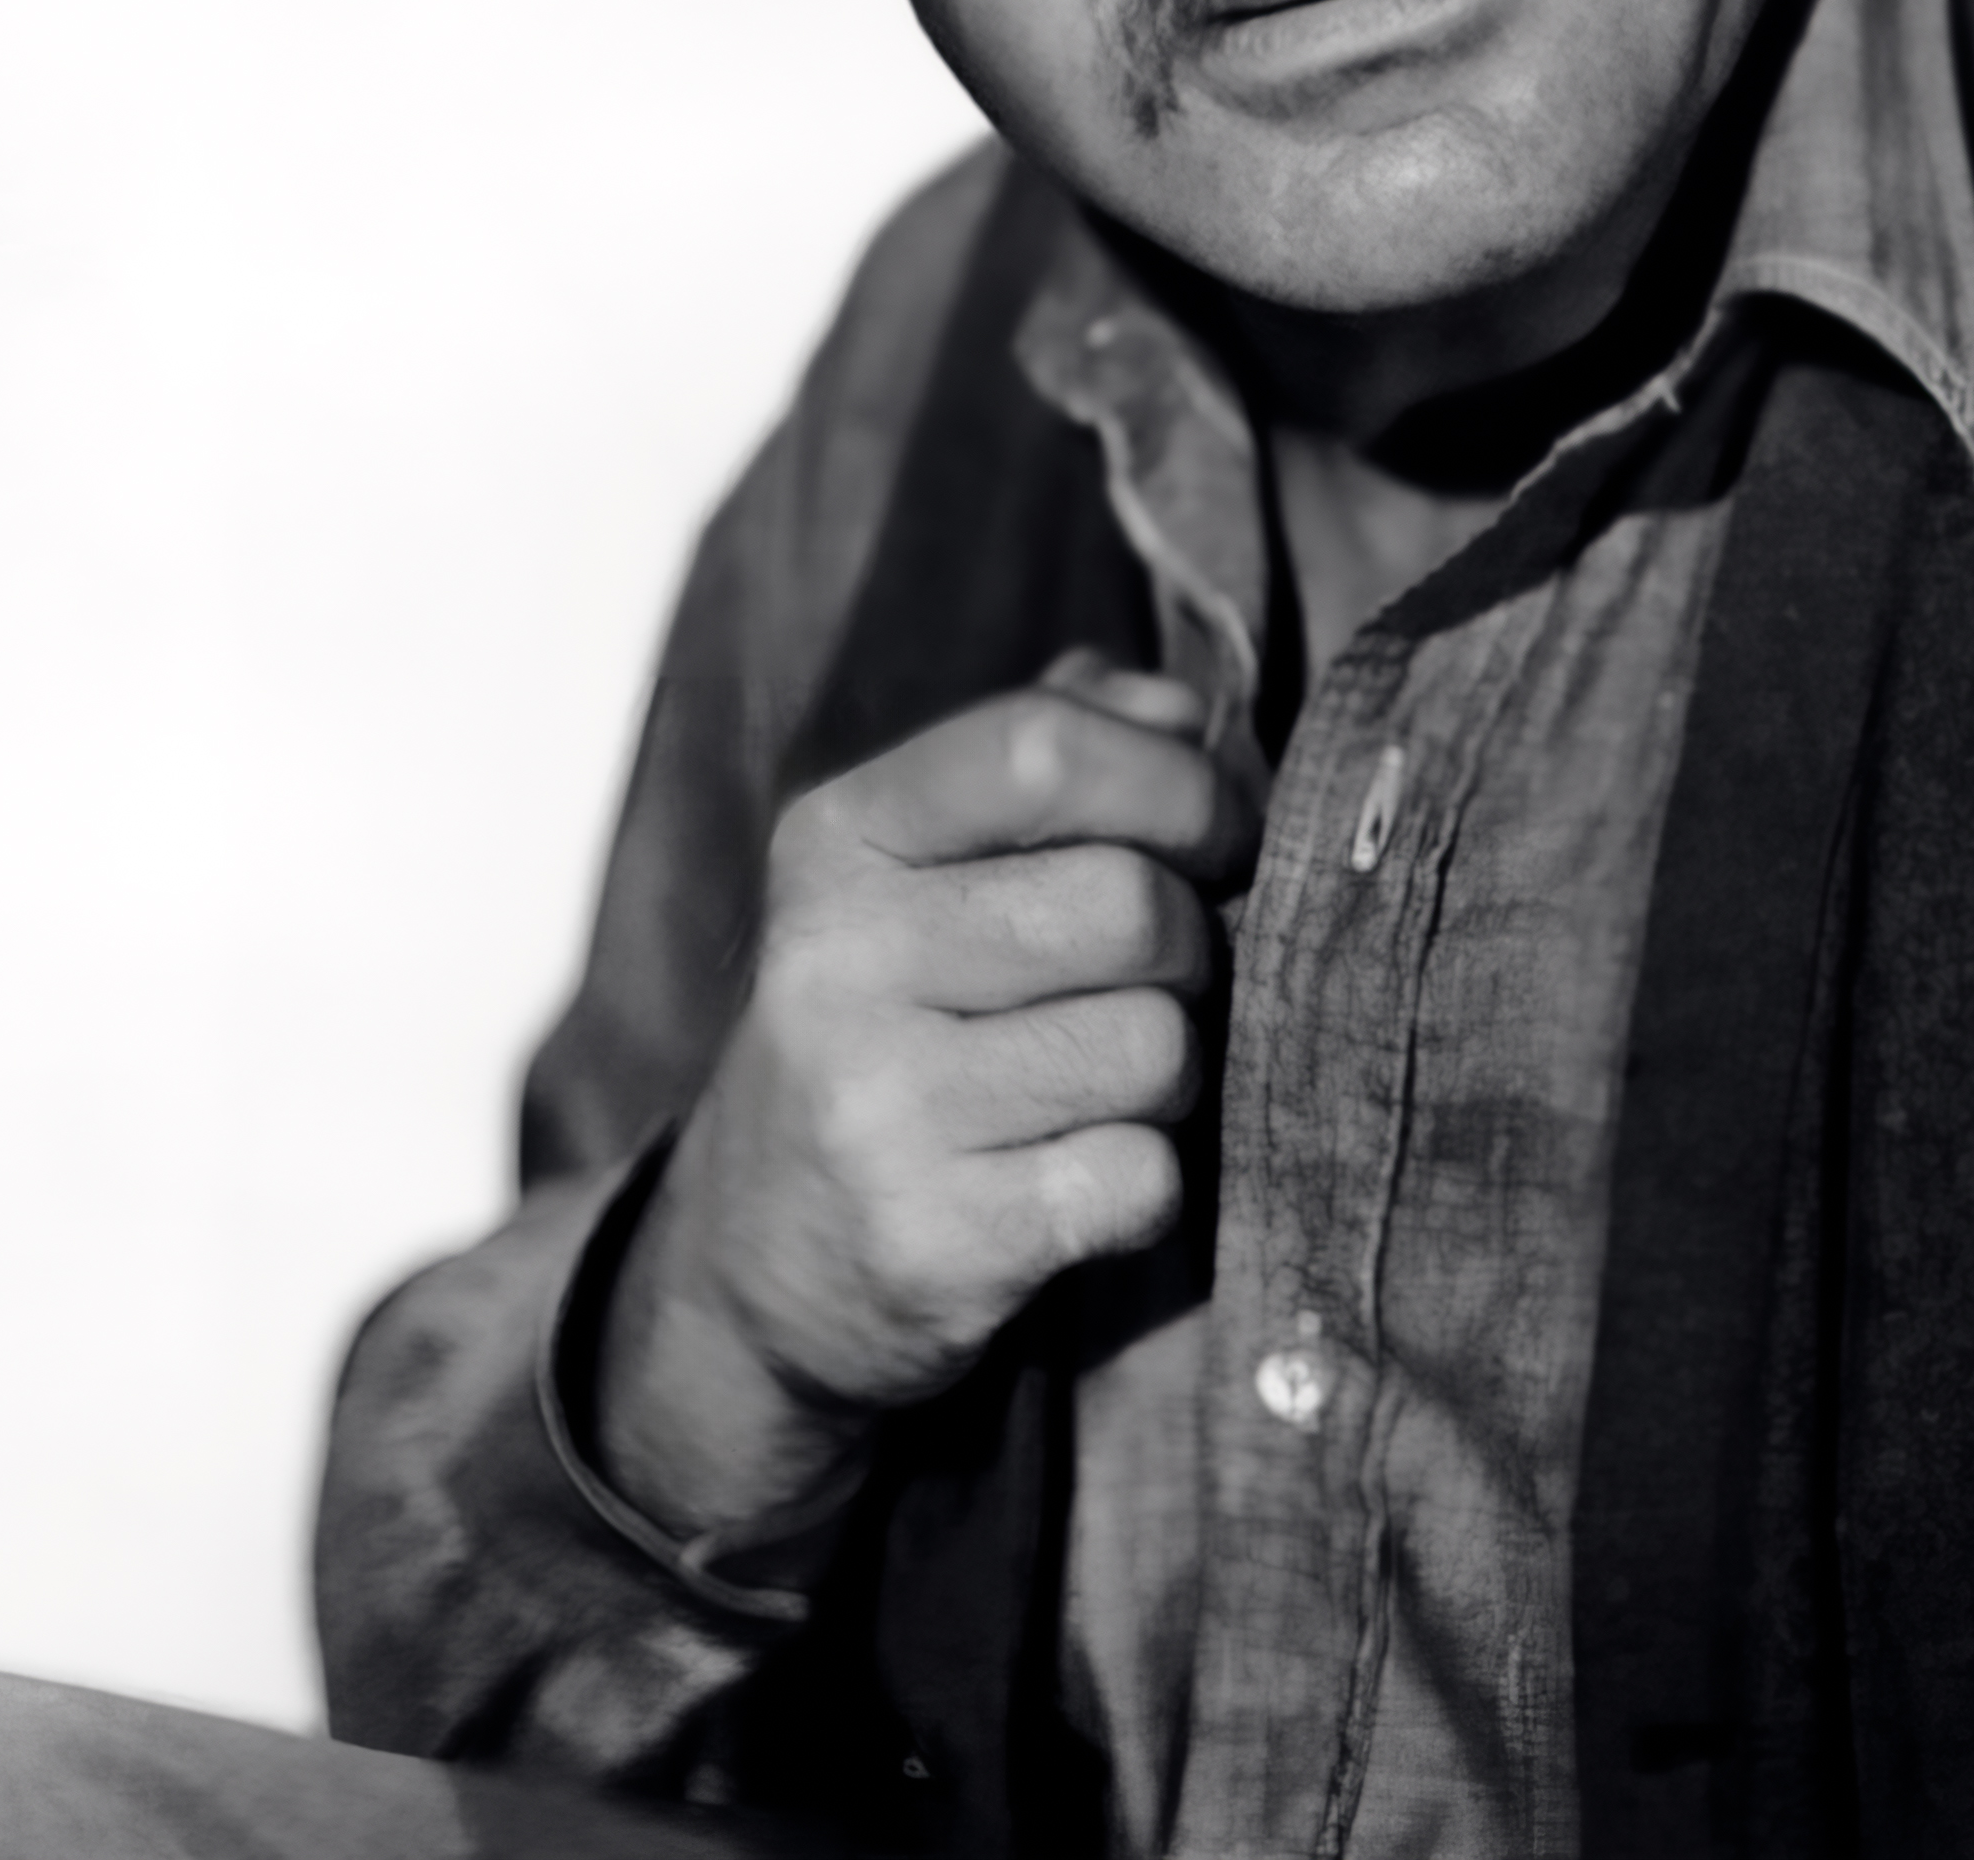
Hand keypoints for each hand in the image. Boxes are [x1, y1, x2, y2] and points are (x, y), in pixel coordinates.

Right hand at [596, 654, 1257, 1541]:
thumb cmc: (890, 1025)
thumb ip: (1052, 757)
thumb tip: (1183, 711)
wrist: (755, 1262)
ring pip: (1156, 1046)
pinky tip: (1077, 1177)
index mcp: (841, 837)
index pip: (1041, 744)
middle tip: (1162, 985)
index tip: (1218, 839)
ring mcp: (877, 1109)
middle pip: (1131, 905)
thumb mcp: (920, 865)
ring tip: (1103, 1085)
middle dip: (1194, 946)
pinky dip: (1146, 1183)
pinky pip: (1141, 1179)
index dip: (1176, 782)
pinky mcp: (933, 1244)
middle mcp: (839, 959)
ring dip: (1172, 1072)